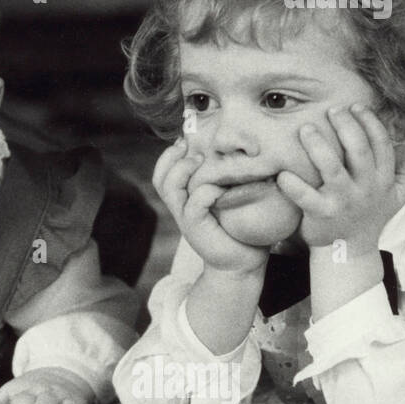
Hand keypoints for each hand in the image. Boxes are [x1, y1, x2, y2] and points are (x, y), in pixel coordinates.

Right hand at [153, 137, 268, 273]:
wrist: (243, 262)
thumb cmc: (242, 228)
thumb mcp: (232, 199)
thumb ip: (227, 180)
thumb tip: (239, 152)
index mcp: (185, 200)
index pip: (162, 174)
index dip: (168, 156)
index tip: (185, 141)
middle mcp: (181, 208)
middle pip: (160, 178)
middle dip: (171, 158)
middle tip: (189, 147)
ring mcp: (186, 219)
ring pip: (170, 188)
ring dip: (183, 170)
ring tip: (200, 161)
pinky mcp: (196, 229)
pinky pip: (193, 205)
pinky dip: (205, 192)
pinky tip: (219, 189)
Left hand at [275, 105, 404, 250]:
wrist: (349, 252)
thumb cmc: (368, 218)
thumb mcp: (394, 199)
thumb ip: (403, 176)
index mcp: (383, 181)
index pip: (381, 146)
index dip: (370, 123)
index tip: (356, 106)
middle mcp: (366, 190)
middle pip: (359, 151)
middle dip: (346, 126)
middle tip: (332, 110)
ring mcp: (344, 202)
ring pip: (332, 168)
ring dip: (318, 146)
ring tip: (306, 128)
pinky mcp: (322, 215)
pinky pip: (306, 197)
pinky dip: (293, 185)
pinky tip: (282, 173)